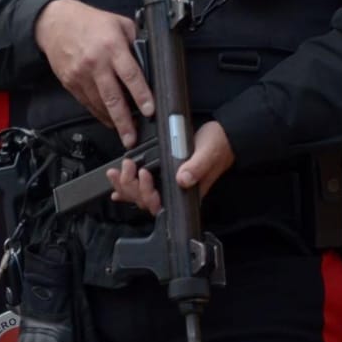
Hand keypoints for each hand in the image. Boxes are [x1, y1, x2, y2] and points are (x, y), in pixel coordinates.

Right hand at [34, 0, 153, 146]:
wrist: (54, 23)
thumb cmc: (89, 22)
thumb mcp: (118, 23)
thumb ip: (135, 40)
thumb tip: (149, 60)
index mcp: (112, 47)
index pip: (130, 75)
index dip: (142, 95)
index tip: (149, 111)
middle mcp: (96, 63)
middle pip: (113, 97)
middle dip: (124, 121)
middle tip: (132, 138)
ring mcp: (81, 74)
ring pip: (99, 104)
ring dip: (112, 120)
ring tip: (125, 133)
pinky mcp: (70, 82)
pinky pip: (87, 102)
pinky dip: (98, 113)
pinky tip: (108, 119)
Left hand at [107, 119, 235, 214]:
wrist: (224, 136)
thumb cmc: (219, 146)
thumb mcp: (208, 153)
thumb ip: (197, 167)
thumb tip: (183, 179)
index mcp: (187, 192)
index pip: (160, 205)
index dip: (147, 194)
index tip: (144, 174)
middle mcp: (176, 193)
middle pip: (146, 202)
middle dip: (131, 187)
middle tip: (127, 167)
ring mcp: (168, 185)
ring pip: (141, 195)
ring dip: (126, 184)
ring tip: (118, 170)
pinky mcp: (163, 175)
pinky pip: (142, 185)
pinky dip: (128, 184)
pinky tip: (118, 181)